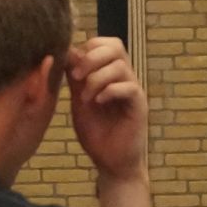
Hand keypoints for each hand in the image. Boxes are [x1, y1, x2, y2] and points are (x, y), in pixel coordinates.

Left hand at [63, 37, 147, 177]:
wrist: (111, 162)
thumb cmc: (96, 133)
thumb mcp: (78, 101)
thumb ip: (75, 79)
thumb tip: (68, 52)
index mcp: (110, 73)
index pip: (104, 43)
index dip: (87, 48)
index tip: (71, 67)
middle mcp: (124, 78)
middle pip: (116, 46)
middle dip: (92, 57)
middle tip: (76, 77)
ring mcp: (133, 91)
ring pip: (120, 66)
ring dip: (97, 78)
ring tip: (86, 97)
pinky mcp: (139, 106)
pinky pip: (129, 87)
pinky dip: (110, 91)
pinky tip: (98, 103)